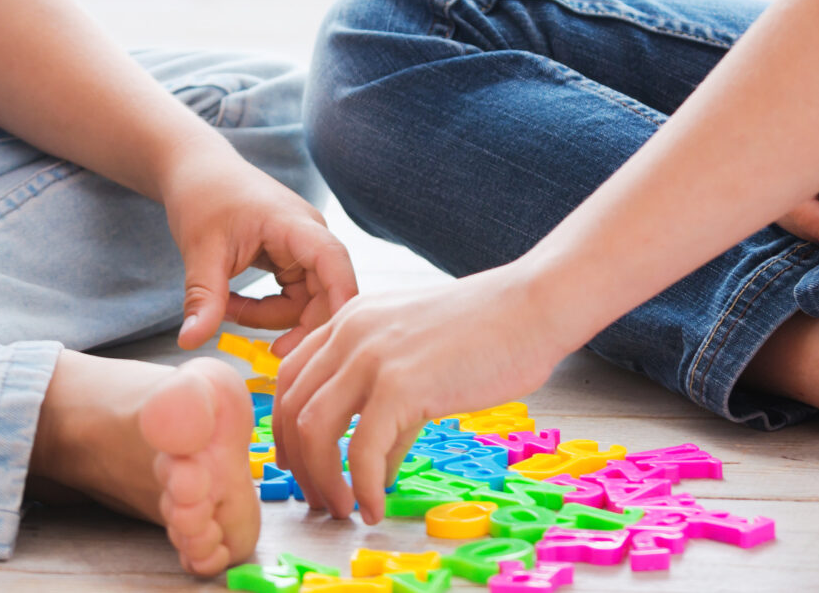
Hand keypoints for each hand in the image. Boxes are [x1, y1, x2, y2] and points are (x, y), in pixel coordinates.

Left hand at [161, 148, 358, 353]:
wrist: (196, 171)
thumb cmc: (202, 196)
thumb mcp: (199, 249)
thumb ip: (203, 297)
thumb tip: (191, 342)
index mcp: (294, 224)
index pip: (332, 261)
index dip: (341, 299)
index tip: (332, 341)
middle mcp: (309, 235)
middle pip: (325, 292)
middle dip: (296, 324)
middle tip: (265, 352)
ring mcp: (302, 247)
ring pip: (307, 301)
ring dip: (270, 316)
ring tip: (227, 307)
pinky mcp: (292, 258)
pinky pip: (293, 296)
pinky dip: (266, 308)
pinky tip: (235, 303)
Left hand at [272, 268, 572, 522]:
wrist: (532, 308)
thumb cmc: (490, 332)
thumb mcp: (420, 358)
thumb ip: (390, 405)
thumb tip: (379, 463)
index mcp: (350, 319)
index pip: (290, 377)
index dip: (286, 428)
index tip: (301, 465)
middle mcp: (350, 331)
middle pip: (291, 406)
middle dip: (297, 462)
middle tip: (317, 497)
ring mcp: (372, 355)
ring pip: (314, 430)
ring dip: (322, 480)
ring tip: (343, 509)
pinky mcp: (401, 384)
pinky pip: (362, 450)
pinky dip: (363, 487)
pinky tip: (375, 505)